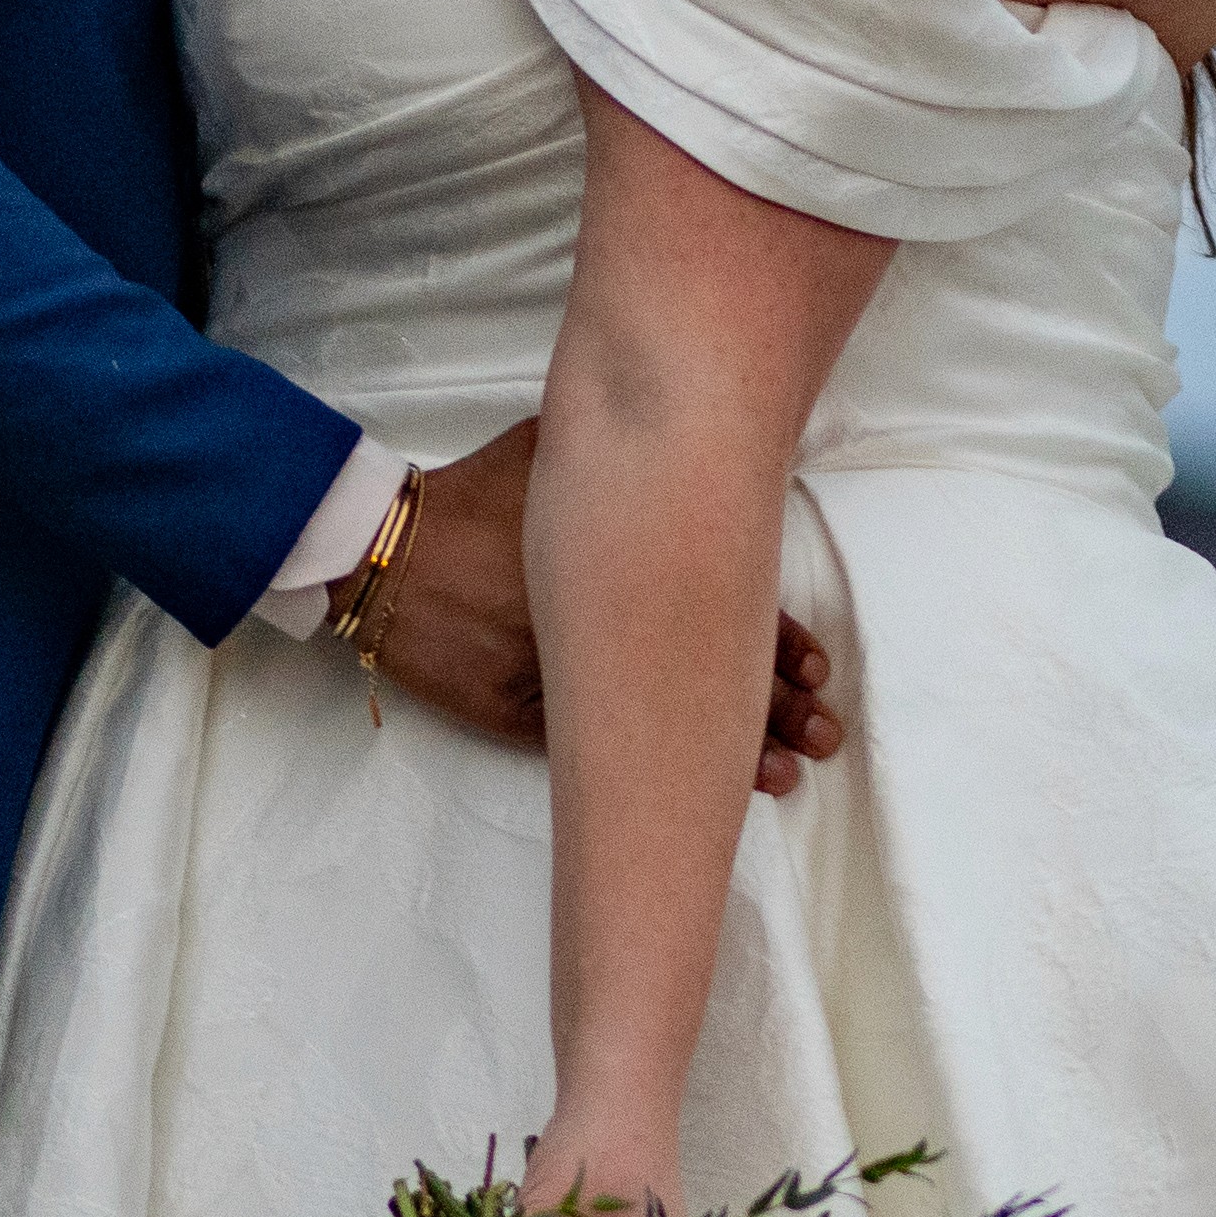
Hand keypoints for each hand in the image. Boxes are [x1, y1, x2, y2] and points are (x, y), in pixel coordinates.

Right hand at [358, 414, 844, 789]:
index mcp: (635, 560)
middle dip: (778, 709)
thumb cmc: (473, 498)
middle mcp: (615, 622)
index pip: (729, 608)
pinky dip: (658, 775)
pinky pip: (609, 755)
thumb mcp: (551, 449)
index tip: (818, 670)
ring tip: (789, 775)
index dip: (779, 643)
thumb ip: (615, 451)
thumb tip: (667, 419)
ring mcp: (573, 676)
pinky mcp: (529, 716)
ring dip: (735, 753)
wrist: (389, 555)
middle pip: (715, 674)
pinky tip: (707, 797)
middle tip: (826, 734)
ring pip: (671, 724)